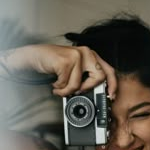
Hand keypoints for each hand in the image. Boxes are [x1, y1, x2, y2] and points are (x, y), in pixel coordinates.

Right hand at [0, 44, 116, 98]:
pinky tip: (55, 84)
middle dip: (87, 88)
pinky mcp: (66, 61)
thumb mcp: (76, 69)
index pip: (109, 70)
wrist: (36, 56)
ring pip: (79, 85)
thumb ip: (87, 77)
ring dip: (67, 91)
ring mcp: (76, 56)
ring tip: (59, 88)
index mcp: (91, 55)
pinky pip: (66, 84)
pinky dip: (59, 88)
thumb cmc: (56, 63)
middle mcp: (86, 53)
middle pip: (99, 77)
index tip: (110, 96)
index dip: (112, 85)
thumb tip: (97, 93)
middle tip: (76, 90)